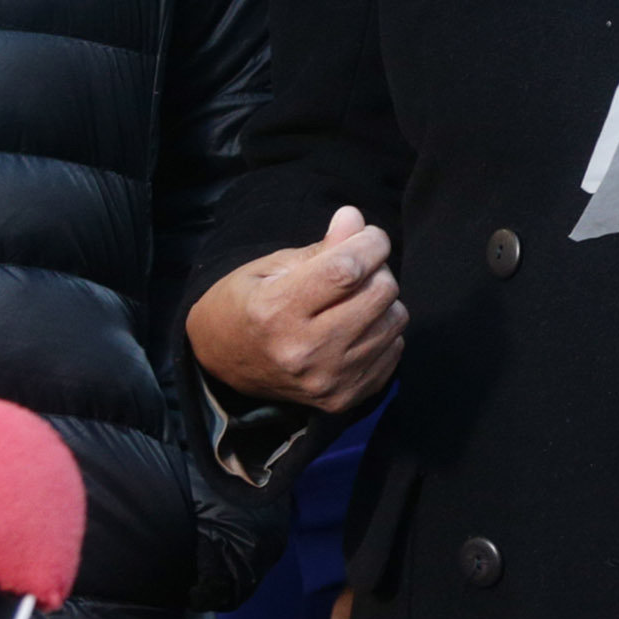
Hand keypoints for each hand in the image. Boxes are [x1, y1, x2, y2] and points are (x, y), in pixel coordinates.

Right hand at [187, 204, 403, 411]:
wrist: (222, 363)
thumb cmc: (247, 303)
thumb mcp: (271, 266)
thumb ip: (320, 247)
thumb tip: (356, 219)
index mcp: (277, 311)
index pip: (347, 270)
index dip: (370, 243)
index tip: (371, 236)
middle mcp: (304, 352)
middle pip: (380, 293)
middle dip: (378, 269)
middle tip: (358, 268)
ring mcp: (328, 380)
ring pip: (395, 320)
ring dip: (382, 301)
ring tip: (352, 300)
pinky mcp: (345, 398)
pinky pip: (394, 349)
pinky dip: (382, 331)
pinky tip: (354, 328)